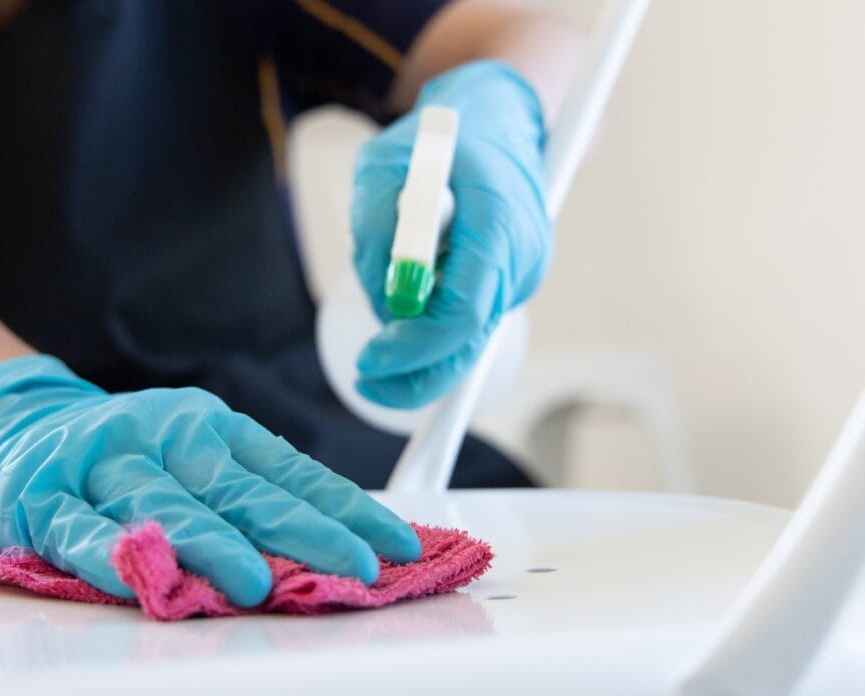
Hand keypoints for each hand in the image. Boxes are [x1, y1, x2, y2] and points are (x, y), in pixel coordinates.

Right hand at [0, 355, 420, 607]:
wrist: (16, 422)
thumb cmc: (128, 450)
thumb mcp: (195, 451)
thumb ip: (250, 494)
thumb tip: (335, 542)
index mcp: (210, 427)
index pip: (290, 472)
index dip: (345, 509)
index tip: (395, 545)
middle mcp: (163, 437)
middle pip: (240, 490)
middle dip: (303, 532)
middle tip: (352, 567)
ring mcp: (103, 463)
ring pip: (164, 505)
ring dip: (212, 543)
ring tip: (256, 583)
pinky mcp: (43, 495)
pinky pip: (78, 528)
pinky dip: (110, 552)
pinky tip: (142, 577)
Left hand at [352, 60, 552, 407]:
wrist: (498, 117)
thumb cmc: (438, 138)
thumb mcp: (383, 164)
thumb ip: (377, 227)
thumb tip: (386, 305)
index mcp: (497, 218)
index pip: (464, 310)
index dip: (415, 346)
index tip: (371, 361)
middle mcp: (522, 255)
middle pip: (470, 341)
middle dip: (416, 371)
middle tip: (366, 380)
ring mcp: (525, 273)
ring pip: (467, 335)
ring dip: (420, 337)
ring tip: (387, 279)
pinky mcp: (514, 282)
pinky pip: (470, 319)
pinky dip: (435, 322)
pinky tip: (417, 284)